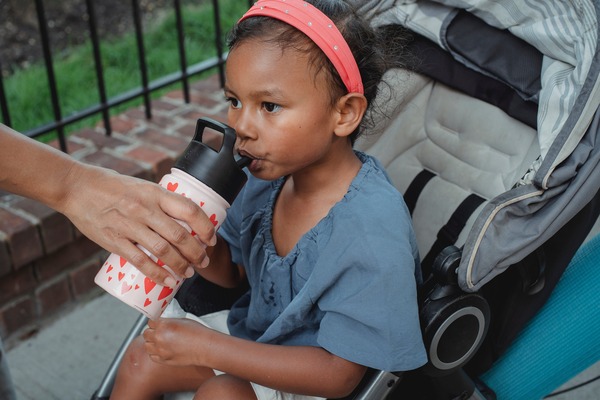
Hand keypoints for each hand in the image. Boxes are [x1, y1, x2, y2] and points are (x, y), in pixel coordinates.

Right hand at [59, 164, 215, 286]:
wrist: (76, 188)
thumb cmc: (111, 186)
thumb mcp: (142, 187)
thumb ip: (159, 202)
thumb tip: (182, 219)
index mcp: (155, 193)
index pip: (189, 210)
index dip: (206, 227)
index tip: (212, 240)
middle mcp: (145, 209)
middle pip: (180, 235)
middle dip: (197, 253)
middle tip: (203, 262)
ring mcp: (129, 225)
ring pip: (163, 250)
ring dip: (181, 265)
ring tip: (188, 273)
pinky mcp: (114, 240)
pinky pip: (140, 261)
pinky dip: (157, 274)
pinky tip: (168, 281)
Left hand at [143, 317, 210, 365]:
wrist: (204, 347)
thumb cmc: (197, 333)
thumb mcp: (181, 320)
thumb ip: (168, 322)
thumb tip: (162, 323)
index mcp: (163, 325)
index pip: (150, 322)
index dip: (154, 322)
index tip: (157, 323)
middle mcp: (159, 337)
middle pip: (146, 334)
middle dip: (152, 332)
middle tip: (158, 332)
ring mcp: (160, 350)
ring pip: (147, 346)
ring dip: (152, 343)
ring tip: (160, 341)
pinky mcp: (163, 360)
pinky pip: (152, 356)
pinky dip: (155, 353)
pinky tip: (162, 349)